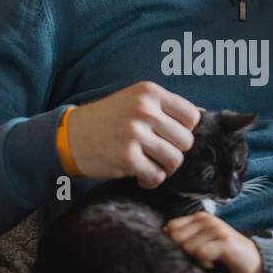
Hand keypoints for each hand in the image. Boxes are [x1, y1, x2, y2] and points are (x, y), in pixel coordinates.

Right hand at [66, 81, 199, 186]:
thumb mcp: (135, 100)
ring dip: (163, 168)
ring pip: (174, 160)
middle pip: (185, 141)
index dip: (183, 132)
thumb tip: (203, 115)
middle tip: (156, 154)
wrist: (69, 136)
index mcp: (149, 92)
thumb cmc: (108, 120)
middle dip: (173, 152)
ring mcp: (135, 133)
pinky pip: (156, 176)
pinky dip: (150, 180)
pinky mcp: (126, 157)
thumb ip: (165, 107)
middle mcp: (144, 110)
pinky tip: (138, 175)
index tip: (167, 137)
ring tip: (148, 164)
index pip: (191, 116)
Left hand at [163, 212, 263, 272]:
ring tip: (209, 261)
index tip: (184, 253)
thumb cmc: (225, 254)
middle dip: (182, 252)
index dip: (171, 243)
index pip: (171, 227)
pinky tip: (214, 264)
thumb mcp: (203, 243)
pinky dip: (205, 263)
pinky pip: (202, 254)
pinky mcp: (225, 242)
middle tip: (198, 259)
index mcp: (200, 218)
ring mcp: (217, 229)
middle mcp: (207, 220)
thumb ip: (185, 238)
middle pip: (177, 238)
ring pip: (188, 247)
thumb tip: (163, 236)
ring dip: (195, 260)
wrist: (253, 262)